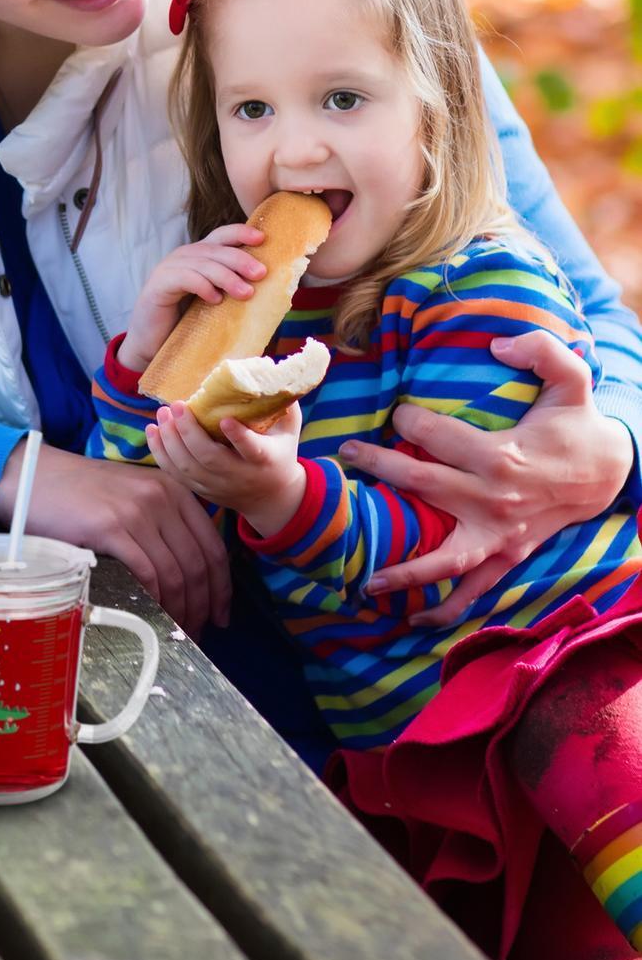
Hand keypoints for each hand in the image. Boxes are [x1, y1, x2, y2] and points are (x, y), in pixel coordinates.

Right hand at [0, 443, 229, 635]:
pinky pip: (147, 574)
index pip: (213, 546)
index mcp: (173, 488)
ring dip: (181, 610)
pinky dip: (155, 601)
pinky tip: (153, 616)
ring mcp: (137, 511)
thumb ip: (163, 520)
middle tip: (199, 633)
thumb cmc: (81, 493)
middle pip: (198, 564)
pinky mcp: (111, 528)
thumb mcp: (133, 493)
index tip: (221, 615)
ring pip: (176, 574)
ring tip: (176, 632)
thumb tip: (192, 574)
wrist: (35, 479)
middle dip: (204, 606)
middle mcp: (161, 496)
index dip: (222, 587)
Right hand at [118, 224, 266, 370]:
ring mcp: (167, 269)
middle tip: (261, 274)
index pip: (220, 236)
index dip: (240, 232)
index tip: (263, 238)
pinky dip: (203, 286)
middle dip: (240, 259)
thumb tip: (267, 293)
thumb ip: (230, 292)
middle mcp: (182, 258)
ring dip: (227, 277)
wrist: (151, 344)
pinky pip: (184, 278)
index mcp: (197, 257)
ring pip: (202, 263)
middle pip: (214, 248)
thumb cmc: (184, 325)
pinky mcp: (157, 285)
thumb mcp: (212, 303)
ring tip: (245, 293)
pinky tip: (215, 300)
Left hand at [146, 401, 304, 535]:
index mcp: (266, 459)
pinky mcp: (201, 489)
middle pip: (210, 458)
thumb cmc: (279, 453)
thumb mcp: (289, 430)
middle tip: (177, 405)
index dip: (239, 437)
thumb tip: (269, 371)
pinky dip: (160, 453)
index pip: (252, 450)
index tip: (224, 419)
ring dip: (170, 440)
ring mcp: (217, 485)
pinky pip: (175, 474)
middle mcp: (239, 475)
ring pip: (188, 467)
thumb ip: (282, 403)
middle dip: (189, 432)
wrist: (271, 498)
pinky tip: (153, 430)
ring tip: (162, 414)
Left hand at [354, 331, 632, 624]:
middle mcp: (494, 500)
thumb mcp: (573, 380)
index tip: (396, 412)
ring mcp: (499, 535)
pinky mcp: (507, 555)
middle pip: (423, 484)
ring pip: (444, 557)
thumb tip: (500, 340)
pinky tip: (413, 618)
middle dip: (380, 467)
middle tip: (347, 454)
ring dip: (403, 569)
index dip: (409, 419)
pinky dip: (445, 608)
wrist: (611, 475)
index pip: (438, 436)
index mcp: (502, 456)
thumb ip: (543, 351)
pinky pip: (474, 589)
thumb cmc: (578, 426)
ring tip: (364, 578)